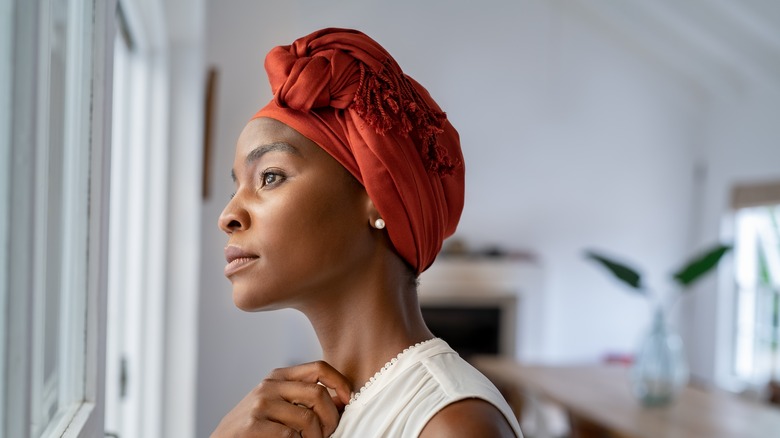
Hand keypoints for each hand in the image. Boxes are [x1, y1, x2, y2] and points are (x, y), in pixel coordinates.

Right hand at [211, 361, 351, 437]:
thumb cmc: (254, 426)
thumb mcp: (279, 403)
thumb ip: (305, 396)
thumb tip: (343, 399)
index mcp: (278, 377)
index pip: (319, 368)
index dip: (340, 383)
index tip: (348, 400)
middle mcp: (269, 386)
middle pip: (318, 394)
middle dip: (330, 419)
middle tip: (327, 434)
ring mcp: (260, 405)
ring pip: (308, 419)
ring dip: (315, 437)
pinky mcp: (253, 425)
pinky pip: (290, 436)